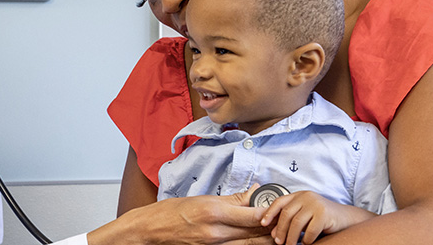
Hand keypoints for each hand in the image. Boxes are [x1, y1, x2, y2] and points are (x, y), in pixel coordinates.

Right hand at [88, 186, 271, 244]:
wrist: (149, 231)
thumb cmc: (170, 212)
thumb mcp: (202, 198)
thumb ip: (232, 198)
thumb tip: (254, 192)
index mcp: (214, 213)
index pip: (253, 215)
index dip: (270, 212)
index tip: (280, 207)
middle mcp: (216, 233)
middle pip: (255, 233)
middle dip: (272, 228)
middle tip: (283, 221)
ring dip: (263, 239)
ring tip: (274, 233)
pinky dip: (246, 244)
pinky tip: (253, 240)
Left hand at [259, 191, 375, 244]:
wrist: (347, 219)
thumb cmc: (323, 219)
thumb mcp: (305, 214)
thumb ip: (291, 218)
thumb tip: (273, 232)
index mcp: (300, 195)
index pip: (280, 201)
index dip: (270, 212)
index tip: (263, 223)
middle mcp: (307, 197)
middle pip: (287, 214)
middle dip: (280, 230)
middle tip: (278, 242)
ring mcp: (316, 204)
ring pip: (297, 223)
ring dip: (291, 237)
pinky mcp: (324, 213)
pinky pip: (310, 231)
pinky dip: (307, 240)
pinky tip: (307, 243)